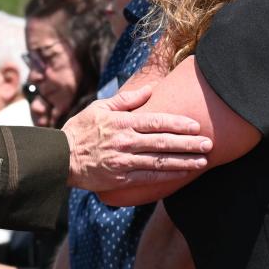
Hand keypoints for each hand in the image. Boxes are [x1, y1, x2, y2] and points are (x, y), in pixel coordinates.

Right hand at [62, 85, 210, 190]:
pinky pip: (149, 178)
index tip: (196, 125)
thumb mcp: (100, 108)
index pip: (156, 121)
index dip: (178, 123)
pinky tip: (182, 174)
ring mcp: (123, 162)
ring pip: (159, 162)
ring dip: (183, 161)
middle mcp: (125, 142)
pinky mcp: (120, 179)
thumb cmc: (81, 130)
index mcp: (122, 122)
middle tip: (208, 143)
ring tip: (203, 160)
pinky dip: (167, 176)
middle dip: (188, 143)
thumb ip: (127, 99)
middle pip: (163, 142)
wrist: (60, 158)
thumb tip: (151, 88)